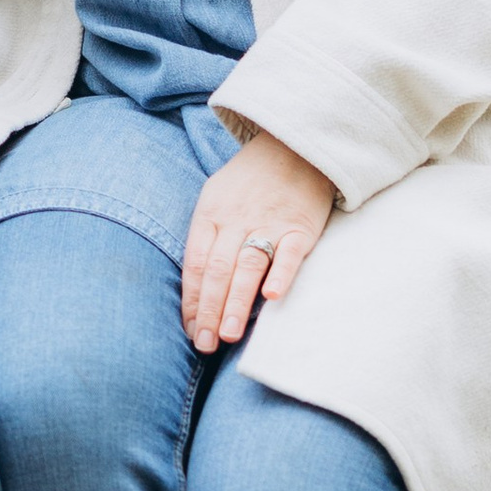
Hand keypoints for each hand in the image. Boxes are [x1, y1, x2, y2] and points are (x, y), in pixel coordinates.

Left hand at [181, 130, 335, 354]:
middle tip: (205, 344)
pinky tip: (271, 298)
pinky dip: (280, 275)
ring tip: (229, 334)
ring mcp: (269, 222)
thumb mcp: (215, 197)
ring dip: (236, 302)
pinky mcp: (300, 226)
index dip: (192, 299)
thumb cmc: (248, 181)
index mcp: (210, 213)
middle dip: (209, 310)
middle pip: (218, 270)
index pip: (195, 263)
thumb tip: (196, 287)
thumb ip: (207, 237)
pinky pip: (289, 253)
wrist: (292, 146)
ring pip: (248, 266)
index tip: (190, 330)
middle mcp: (236, 219)